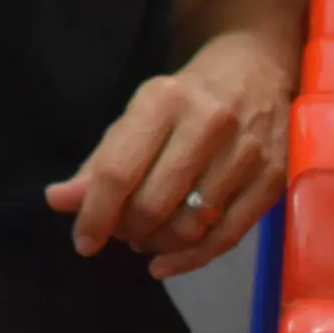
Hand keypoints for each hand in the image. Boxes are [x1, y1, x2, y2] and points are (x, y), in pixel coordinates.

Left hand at [45, 30, 293, 279]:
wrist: (258, 69)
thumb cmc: (187, 96)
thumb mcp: (139, 113)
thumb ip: (101, 160)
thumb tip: (59, 201)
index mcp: (163, 101)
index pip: (119, 170)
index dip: (96, 213)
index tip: (83, 241)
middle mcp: (208, 125)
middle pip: (154, 203)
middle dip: (128, 229)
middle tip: (119, 233)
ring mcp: (246, 153)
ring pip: (191, 224)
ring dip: (158, 243)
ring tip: (144, 239)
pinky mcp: (274, 179)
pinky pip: (227, 235)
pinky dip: (191, 258)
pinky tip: (167, 263)